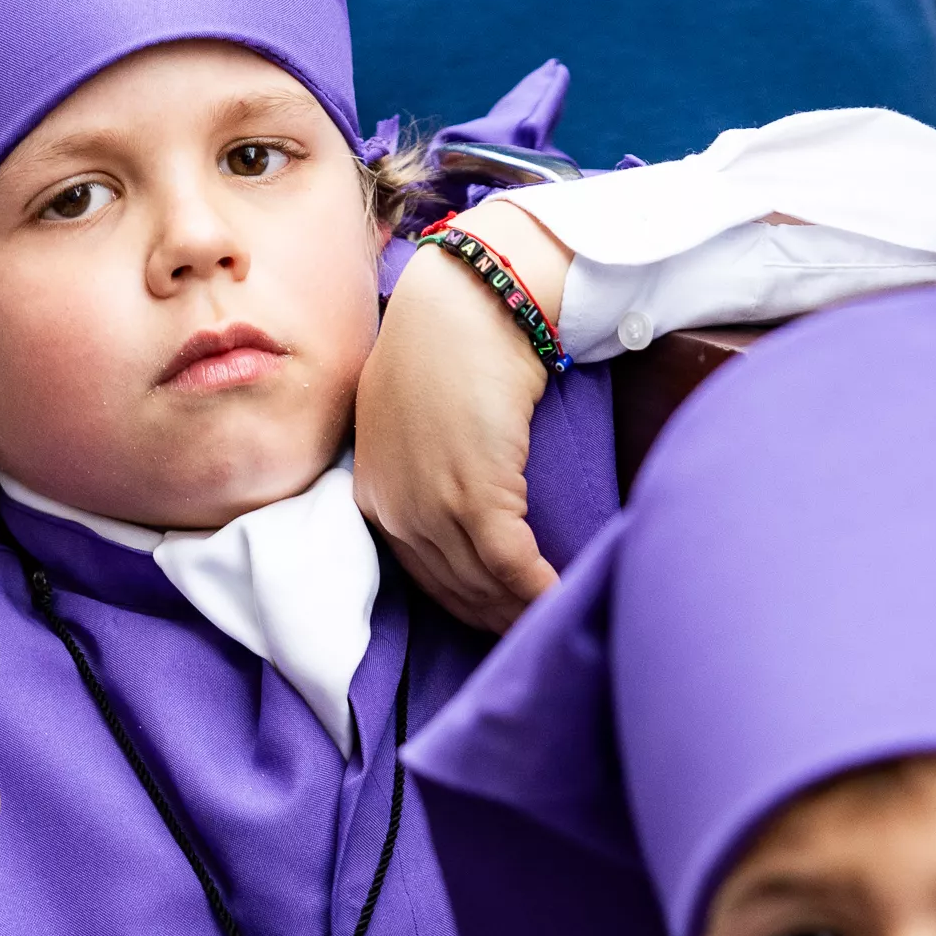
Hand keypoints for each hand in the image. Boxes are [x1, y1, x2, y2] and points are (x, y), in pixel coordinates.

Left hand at [354, 202, 568, 631]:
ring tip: (556, 619)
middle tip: (535, 631)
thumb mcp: (406, 414)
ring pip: (480, 584)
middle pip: (451, 588)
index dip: (463, 600)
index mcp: (371, 491)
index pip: (420, 571)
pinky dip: (538, 590)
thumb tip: (457, 484)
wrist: (464, 304)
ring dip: (520, 610)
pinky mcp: (476, 497)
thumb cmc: (444, 345)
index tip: (498, 614)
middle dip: (494, 617)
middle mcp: (394, 508)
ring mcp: (432, 507)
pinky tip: (563, 597)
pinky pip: (510, 566)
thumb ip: (419, 461)